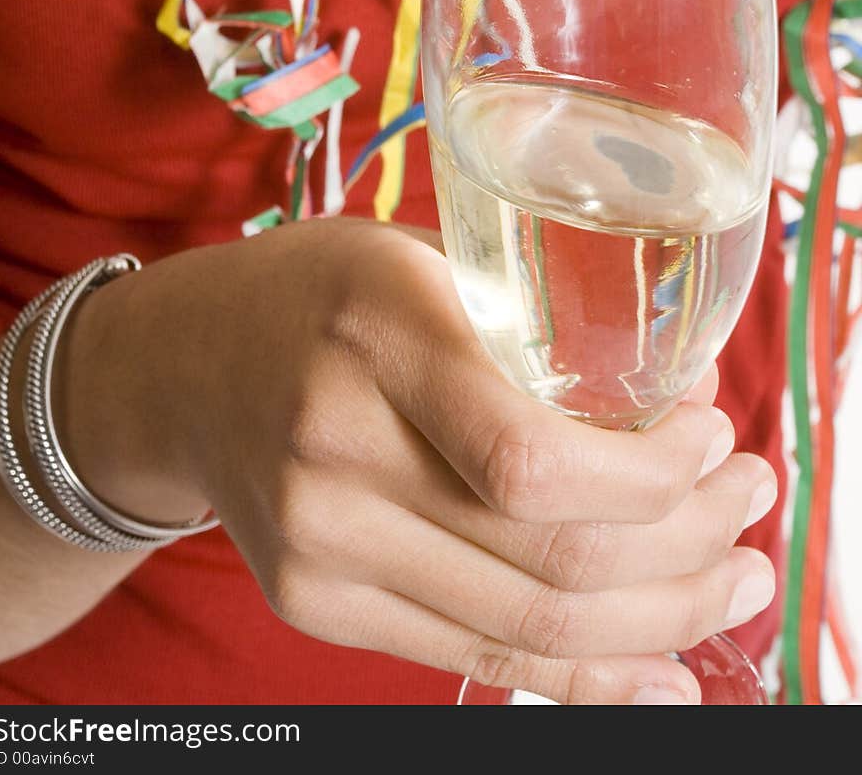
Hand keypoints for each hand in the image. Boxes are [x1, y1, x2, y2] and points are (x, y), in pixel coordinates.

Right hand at [62, 219, 776, 704]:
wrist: (184, 366)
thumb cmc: (321, 294)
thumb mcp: (421, 260)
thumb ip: (527, 325)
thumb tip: (676, 408)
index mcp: (374, 332)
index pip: (532, 460)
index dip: (654, 477)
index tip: (713, 437)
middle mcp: (334, 448)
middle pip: (550, 561)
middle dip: (689, 550)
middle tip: (750, 510)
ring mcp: (316, 544)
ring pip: (529, 628)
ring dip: (660, 618)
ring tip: (731, 585)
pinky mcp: (314, 601)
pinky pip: (472, 657)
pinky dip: (582, 674)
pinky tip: (655, 665)